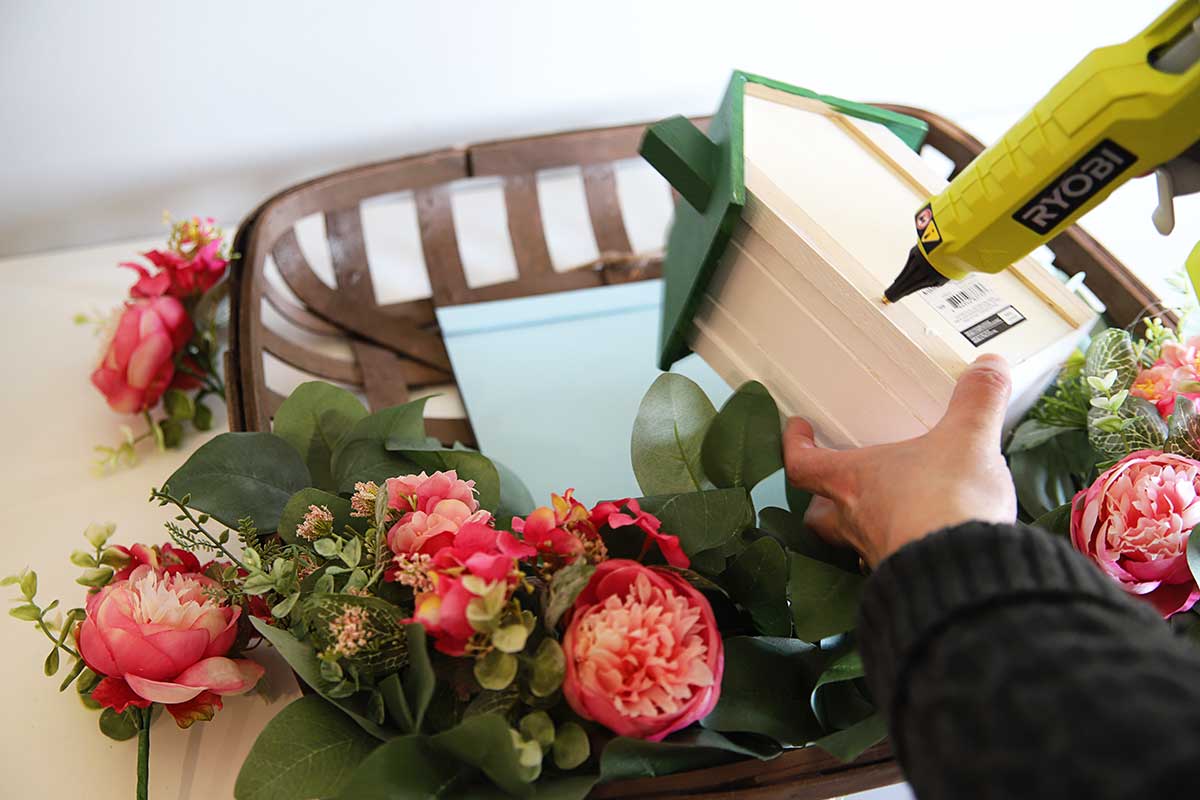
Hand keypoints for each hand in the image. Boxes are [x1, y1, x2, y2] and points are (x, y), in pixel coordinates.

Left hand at [783, 354, 1017, 566]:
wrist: (965, 573)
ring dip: (861, 528)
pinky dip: (900, 551)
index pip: (802, 464)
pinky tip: (921, 543)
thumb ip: (977, 401)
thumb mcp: (967, 440)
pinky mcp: (907, 576)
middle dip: (819, 500)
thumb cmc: (946, 504)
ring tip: (882, 513)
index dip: (794, 445)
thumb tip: (989, 367)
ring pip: (852, 542)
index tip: (797, 430)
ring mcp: (878, 553)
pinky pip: (891, 563)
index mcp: (854, 480)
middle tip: (830, 485)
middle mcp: (856, 521)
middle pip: (818, 514)